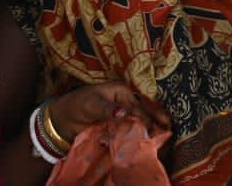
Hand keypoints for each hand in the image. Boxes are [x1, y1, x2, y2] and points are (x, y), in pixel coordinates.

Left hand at [48, 83, 170, 141]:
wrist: (62, 119)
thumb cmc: (77, 105)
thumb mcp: (92, 104)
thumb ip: (108, 109)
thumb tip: (123, 112)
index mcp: (121, 91)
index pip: (140, 103)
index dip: (152, 113)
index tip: (162, 123)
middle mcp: (124, 101)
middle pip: (144, 110)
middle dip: (156, 119)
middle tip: (169, 129)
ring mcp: (120, 113)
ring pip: (138, 120)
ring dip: (149, 128)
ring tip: (162, 136)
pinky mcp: (115, 124)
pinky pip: (129, 128)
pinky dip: (138, 133)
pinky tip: (146, 140)